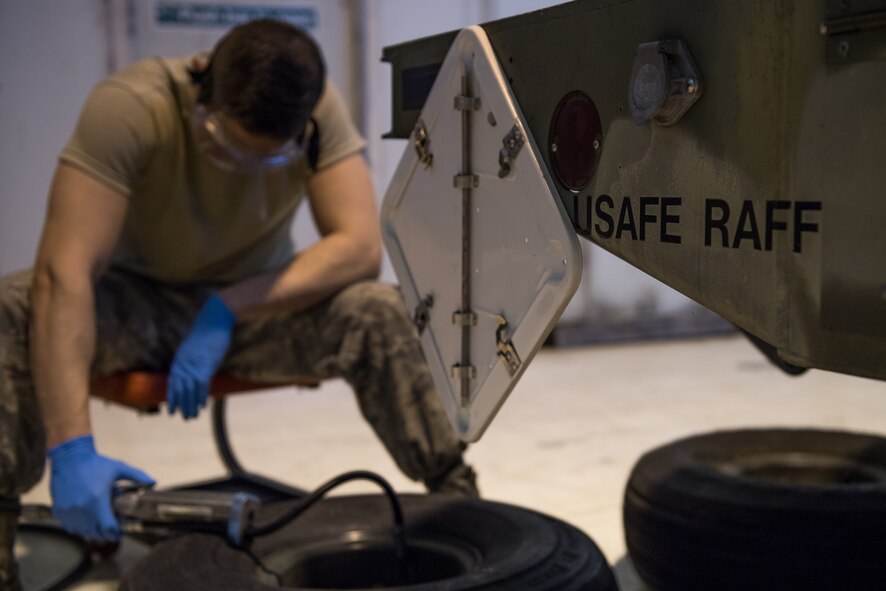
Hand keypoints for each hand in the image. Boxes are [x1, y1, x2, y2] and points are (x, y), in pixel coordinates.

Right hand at [48, 435, 154, 540]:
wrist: (69, 458)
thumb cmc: (94, 463)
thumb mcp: (118, 468)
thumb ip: (137, 476)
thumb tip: (153, 482)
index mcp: (98, 501)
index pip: (108, 528)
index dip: (116, 532)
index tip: (121, 531)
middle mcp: (82, 509)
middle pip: (96, 533)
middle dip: (106, 532)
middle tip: (112, 526)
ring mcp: (69, 512)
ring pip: (83, 532)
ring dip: (93, 530)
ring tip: (100, 521)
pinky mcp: (59, 511)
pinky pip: (70, 527)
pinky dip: (79, 526)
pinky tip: (86, 518)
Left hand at [167, 293, 235, 418]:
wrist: (216, 319)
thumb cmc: (209, 330)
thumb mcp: (198, 346)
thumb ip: (195, 358)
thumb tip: (198, 367)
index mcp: (180, 358)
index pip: (173, 381)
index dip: (172, 396)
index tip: (171, 408)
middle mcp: (184, 363)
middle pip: (180, 388)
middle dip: (181, 404)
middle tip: (182, 417)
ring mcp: (194, 365)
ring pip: (190, 390)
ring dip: (190, 404)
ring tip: (191, 417)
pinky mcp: (206, 365)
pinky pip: (201, 385)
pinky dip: (201, 396)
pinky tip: (202, 406)